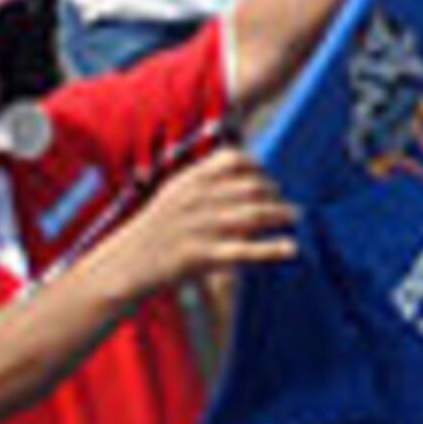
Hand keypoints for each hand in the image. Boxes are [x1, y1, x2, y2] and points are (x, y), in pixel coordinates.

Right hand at [100, 147, 297, 299]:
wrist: (127, 262)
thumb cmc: (157, 227)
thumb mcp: (175, 193)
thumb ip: (206, 178)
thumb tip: (243, 162)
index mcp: (190, 180)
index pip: (235, 160)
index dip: (259, 168)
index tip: (269, 180)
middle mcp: (197, 199)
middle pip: (251, 187)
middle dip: (274, 193)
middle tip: (285, 203)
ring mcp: (200, 226)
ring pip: (254, 215)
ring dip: (281, 214)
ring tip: (295, 216)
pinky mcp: (202, 255)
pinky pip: (245, 250)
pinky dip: (272, 248)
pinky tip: (292, 247)